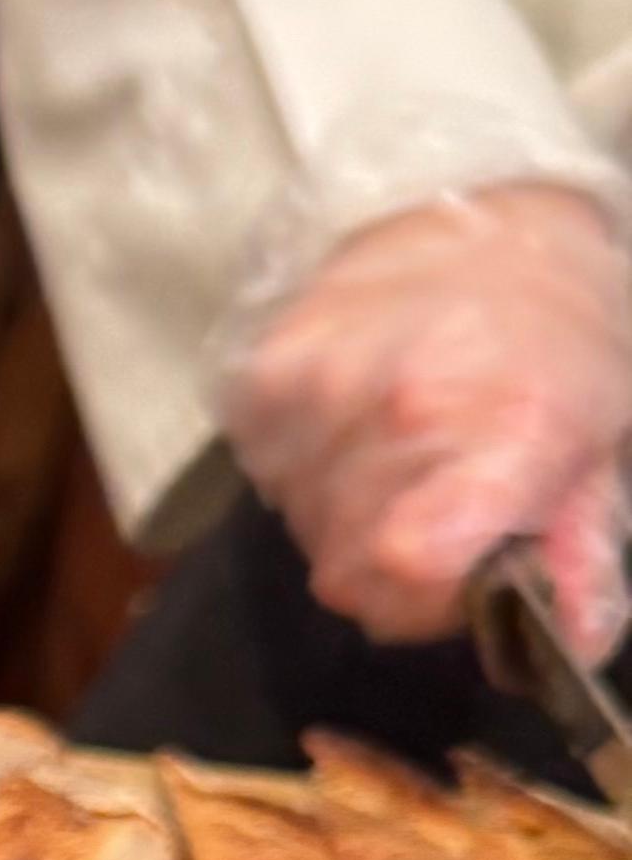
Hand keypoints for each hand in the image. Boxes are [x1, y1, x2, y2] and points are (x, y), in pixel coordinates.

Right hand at [223, 181, 631, 653]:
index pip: (408, 575)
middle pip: (350, 573)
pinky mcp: (261, 380)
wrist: (481, 217)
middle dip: (397, 564)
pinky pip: (272, 480)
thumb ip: (584, 551)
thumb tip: (571, 642)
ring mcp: (317, 391)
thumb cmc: (562, 336)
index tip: (467, 572)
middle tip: (442, 503)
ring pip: (306, 532)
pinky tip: (357, 428)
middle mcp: (400, 407)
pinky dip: (310, 474)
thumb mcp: (605, 440)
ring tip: (402, 451)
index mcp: (506, 427)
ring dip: (350, 517)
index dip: (432, 602)